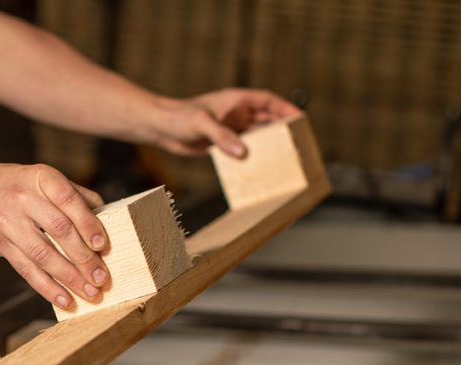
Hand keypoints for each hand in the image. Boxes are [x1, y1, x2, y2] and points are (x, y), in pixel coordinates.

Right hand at [0, 163, 109, 309]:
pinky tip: (64, 300)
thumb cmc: (12, 186)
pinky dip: (47, 287)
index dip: (88, 224)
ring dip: (69, 277)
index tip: (103, 245)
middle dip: (84, 257)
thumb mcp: (40, 179)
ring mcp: (9, 223)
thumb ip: (72, 194)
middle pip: (59, 231)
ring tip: (89, 292)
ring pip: (44, 255)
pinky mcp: (1, 245)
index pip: (69, 200)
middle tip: (101, 277)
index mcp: (41, 177)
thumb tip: (106, 215)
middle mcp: (24, 199)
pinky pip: (27, 270)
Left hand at [151, 88, 300, 158]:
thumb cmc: (178, 117)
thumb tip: (243, 153)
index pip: (268, 101)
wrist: (159, 128)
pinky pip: (242, 148)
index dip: (286, 108)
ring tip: (283, 157)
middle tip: (297, 143)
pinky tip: (260, 166)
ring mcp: (230, 128)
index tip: (300, 119)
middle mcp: (236, 113)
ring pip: (256, 135)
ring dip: (268, 144)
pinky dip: (252, 155)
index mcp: (236, 101)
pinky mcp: (221, 142)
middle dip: (282, 129)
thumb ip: (222, 137)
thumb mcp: (202, 124)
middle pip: (267, 119)